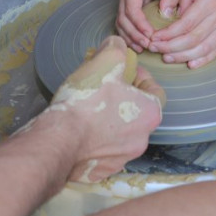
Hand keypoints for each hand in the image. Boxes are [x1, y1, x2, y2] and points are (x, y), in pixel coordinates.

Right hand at [42, 36, 165, 182]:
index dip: (140, 77)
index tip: (124, 71)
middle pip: (137, 112)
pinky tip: (79, 129)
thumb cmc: (87, 100)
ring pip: (120, 133)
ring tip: (88, 107)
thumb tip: (117, 44)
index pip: (155, 91)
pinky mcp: (102, 171)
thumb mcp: (106, 60)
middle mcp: (142, 139)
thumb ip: (116, 47)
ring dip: (109, 119)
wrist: (60, 141)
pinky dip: (95, 139)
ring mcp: (122, 158)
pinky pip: (103, 151)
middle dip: (122, 97)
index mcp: (150, 114)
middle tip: (103, 87)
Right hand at [117, 0, 180, 50]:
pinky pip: (125, 20)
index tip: (151, 36)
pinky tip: (139, 42)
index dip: (140, 26)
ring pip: (121, 22)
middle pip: (123, 19)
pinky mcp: (128, 2)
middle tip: (148, 46)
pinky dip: (130, 32)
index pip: (132, 10)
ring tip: (142, 48)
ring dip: (129, 36)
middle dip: (134, 35)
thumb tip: (166, 15)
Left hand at [151, 0, 215, 68]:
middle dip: (169, 47)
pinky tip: (190, 64)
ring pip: (202, 48)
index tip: (154, 36)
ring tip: (167, 58)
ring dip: (182, 56)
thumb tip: (176, 11)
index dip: (167, 33)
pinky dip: (203, 60)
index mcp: (211, 0)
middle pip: (191, 39)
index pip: (185, 23)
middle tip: (154, 49)